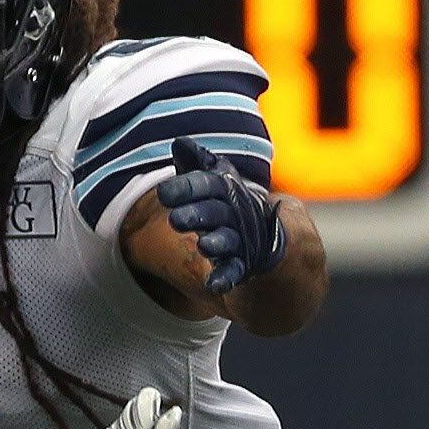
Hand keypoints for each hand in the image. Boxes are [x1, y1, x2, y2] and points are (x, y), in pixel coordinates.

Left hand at [155, 135, 285, 295]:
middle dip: (196, 215)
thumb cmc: (227, 201)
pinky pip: (234, 271)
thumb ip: (197, 164)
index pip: (206, 184)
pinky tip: (213, 286)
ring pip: (227, 241)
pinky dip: (225, 279)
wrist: (265, 232)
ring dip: (216, 243)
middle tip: (175, 219)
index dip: (186, 188)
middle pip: (214, 212)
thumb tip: (179, 142)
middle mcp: (232, 212)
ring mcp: (238, 239)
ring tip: (203, 246)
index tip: (163, 193)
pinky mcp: (242, 263)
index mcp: (224, 190)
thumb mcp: (215, 179)